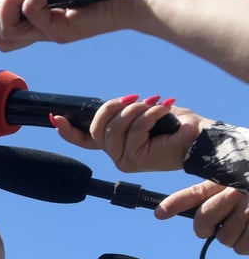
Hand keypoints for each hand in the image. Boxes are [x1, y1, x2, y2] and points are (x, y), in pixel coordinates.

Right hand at [54, 96, 207, 172]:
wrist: (201, 139)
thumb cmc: (177, 125)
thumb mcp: (146, 112)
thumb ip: (125, 112)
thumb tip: (111, 103)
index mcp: (115, 145)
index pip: (84, 141)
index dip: (67, 131)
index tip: (55, 117)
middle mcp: (115, 155)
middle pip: (97, 128)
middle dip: (113, 108)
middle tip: (135, 97)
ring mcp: (122, 160)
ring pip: (114, 128)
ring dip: (135, 110)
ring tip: (155, 104)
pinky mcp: (134, 160)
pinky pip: (132, 131)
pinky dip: (148, 115)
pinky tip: (162, 109)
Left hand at [157, 181, 248, 254]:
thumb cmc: (247, 187)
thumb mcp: (224, 183)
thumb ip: (198, 196)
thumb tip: (160, 211)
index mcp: (224, 182)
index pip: (195, 192)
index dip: (174, 203)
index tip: (159, 212)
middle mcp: (237, 193)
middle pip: (204, 221)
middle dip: (206, 228)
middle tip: (218, 224)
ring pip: (224, 239)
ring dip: (231, 238)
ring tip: (243, 225)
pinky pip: (243, 248)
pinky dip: (246, 246)